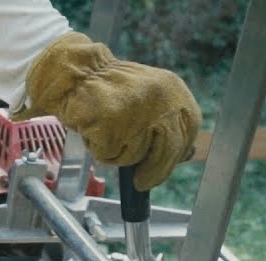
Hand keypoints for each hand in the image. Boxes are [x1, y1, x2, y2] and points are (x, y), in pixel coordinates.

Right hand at [16, 32, 200, 190]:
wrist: (76, 73)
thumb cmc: (108, 90)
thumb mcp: (147, 98)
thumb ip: (166, 122)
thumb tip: (186, 154)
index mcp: (172, 89)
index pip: (189, 130)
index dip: (178, 153)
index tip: (165, 167)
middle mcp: (159, 99)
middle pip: (168, 149)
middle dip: (156, 170)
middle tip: (142, 182)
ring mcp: (135, 112)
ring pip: (135, 155)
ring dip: (119, 153)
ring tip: (105, 132)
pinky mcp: (111, 125)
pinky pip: (109, 154)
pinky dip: (99, 149)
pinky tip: (93, 130)